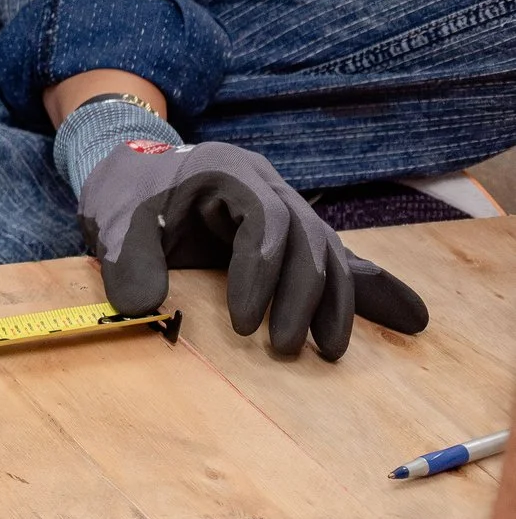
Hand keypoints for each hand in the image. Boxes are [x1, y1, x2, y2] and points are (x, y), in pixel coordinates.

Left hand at [77, 139, 426, 359]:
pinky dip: (363, 287)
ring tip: (330, 352)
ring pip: (328, 250)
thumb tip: (140, 309)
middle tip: (284, 350)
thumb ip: (126, 260)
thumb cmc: (125, 191)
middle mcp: (268, 184)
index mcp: (231, 172)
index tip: (246, 325)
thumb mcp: (113, 219)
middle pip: (307, 239)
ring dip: (335, 302)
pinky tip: (406, 317)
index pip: (266, 223)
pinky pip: (335, 256)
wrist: (132, 166)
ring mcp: (285, 205)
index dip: (262, 276)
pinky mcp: (290, 230)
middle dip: (303, 298)